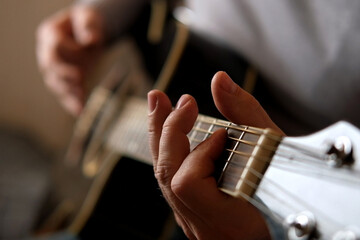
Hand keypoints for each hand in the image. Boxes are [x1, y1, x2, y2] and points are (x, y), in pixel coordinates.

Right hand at [36, 4, 103, 115]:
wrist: (88, 33)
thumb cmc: (86, 23)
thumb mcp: (89, 18)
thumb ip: (89, 25)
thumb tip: (91, 40)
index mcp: (49, 34)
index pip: (55, 46)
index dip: (70, 51)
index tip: (87, 51)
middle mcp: (46, 53)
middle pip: (50, 68)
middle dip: (65, 75)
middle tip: (80, 79)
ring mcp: (54, 70)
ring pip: (55, 84)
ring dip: (68, 93)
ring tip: (80, 103)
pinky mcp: (65, 81)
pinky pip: (65, 95)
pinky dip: (72, 104)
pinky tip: (80, 111)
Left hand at [148, 71, 281, 238]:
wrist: (297, 219)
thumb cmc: (293, 194)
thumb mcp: (274, 150)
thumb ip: (245, 114)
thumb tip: (219, 81)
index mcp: (229, 221)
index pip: (189, 183)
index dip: (201, 152)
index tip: (222, 133)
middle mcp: (206, 228)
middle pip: (168, 176)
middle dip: (167, 131)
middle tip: (173, 100)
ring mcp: (196, 226)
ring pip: (165, 181)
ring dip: (162, 139)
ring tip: (162, 108)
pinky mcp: (193, 219)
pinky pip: (171, 185)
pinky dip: (170, 154)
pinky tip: (171, 136)